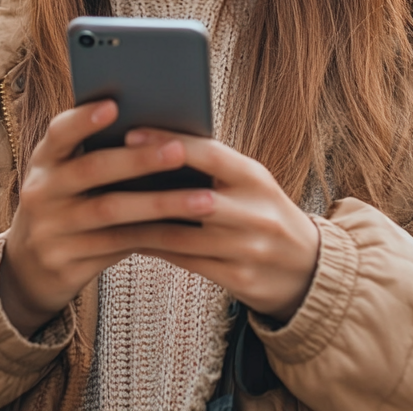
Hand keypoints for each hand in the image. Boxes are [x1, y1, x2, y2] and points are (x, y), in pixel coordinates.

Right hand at [0, 101, 246, 335]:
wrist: (28, 266)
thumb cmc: (67, 202)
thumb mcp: (66, 174)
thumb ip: (96, 152)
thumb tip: (161, 131)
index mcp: (44, 160)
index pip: (59, 133)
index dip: (84, 119)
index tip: (114, 104)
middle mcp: (41, 192)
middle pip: (92, 170)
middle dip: (138, 160)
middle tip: (179, 150)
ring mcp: (50, 230)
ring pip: (111, 212)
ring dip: (159, 203)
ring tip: (201, 198)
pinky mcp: (65, 262)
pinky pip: (117, 245)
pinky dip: (153, 234)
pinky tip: (185, 228)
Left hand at [118, 129, 320, 321]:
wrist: (307, 267)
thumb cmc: (263, 211)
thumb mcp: (251, 183)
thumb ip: (215, 167)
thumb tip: (156, 144)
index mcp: (256, 178)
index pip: (209, 154)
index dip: (169, 144)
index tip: (130, 133)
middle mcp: (255, 212)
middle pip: (191, 200)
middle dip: (147, 189)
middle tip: (106, 177)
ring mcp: (248, 249)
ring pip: (181, 236)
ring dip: (140, 223)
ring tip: (106, 209)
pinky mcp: (238, 279)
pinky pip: (185, 262)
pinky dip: (154, 248)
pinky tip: (130, 237)